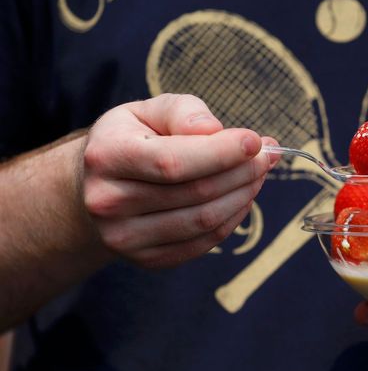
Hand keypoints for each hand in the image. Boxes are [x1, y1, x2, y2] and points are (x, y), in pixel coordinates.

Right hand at [81, 93, 278, 267]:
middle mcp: (108, 202)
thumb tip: (214, 129)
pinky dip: (232, 218)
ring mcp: (125, 237)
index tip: (255, 141)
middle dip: (242, 172)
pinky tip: (241, 196)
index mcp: (107, 156)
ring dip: (243, 195)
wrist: (96, 185)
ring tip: (258, 173)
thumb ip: (182, 112)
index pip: (174, 162)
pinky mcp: (146, 259)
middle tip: (266, 156)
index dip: (222, 153)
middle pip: (196, 193)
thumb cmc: (134, 139)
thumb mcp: (150, 111)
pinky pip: (203, 242)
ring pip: (204, 221)